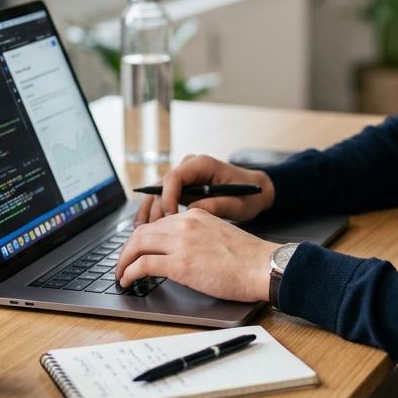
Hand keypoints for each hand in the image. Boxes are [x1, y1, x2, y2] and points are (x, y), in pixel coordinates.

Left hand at [115, 208, 278, 301]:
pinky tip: (128, 280)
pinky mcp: (180, 264)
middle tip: (123, 264)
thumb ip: (198, 237)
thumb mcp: (218, 235)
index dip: (142, 239)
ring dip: (123, 261)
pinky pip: (143, 264)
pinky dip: (129, 272)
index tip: (137, 251)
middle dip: (127, 250)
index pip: (158, 223)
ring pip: (137, 245)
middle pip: (142, 232)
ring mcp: (181, 243)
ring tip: (121, 274)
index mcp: (195, 215)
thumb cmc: (248, 258)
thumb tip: (182, 252)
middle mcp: (185, 224)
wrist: (262, 266)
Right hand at [134, 154, 275, 224]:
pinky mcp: (182, 189)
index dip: (168, 198)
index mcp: (202, 164)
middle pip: (161, 186)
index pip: (174, 178)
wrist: (257, 191)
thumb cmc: (250, 196)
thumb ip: (216, 205)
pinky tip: (146, 230)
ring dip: (149, 212)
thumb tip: (191, 211)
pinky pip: (162, 199)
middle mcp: (188, 167)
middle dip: (154, 209)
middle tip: (148, 232)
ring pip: (157, 193)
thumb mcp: (237, 203)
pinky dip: (155, 213)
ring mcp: (183, 177)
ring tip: (140, 232)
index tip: (169, 218)